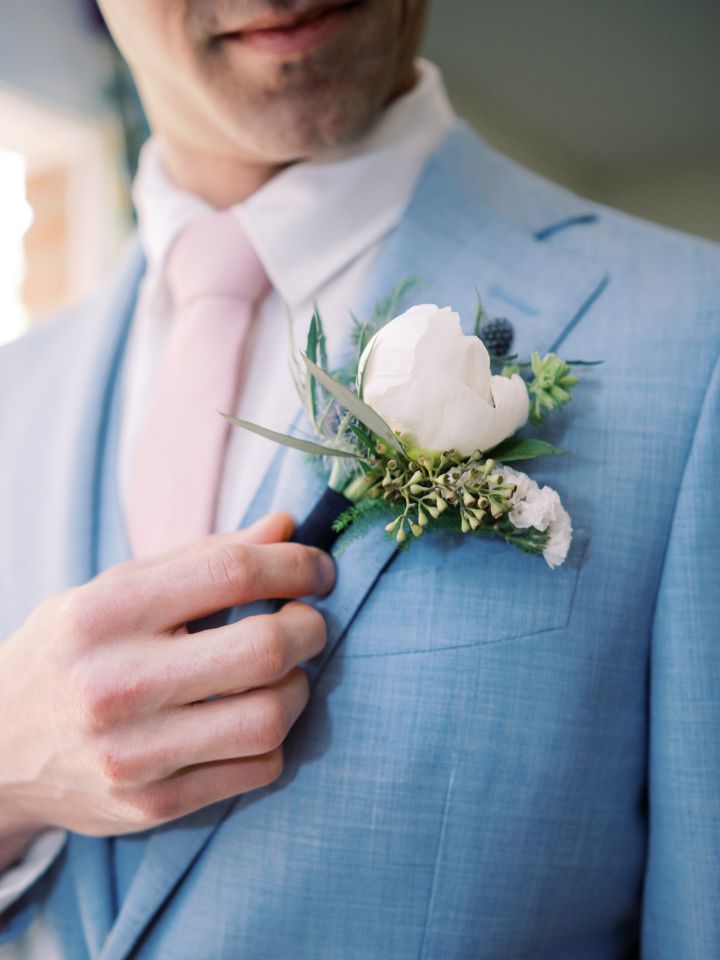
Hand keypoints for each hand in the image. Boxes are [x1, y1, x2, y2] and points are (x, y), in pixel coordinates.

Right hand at [0, 513, 333, 869]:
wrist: (0, 745)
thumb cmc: (73, 651)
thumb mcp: (117, 589)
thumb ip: (204, 557)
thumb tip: (288, 527)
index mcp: (105, 614)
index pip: (230, 572)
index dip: (294, 565)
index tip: (318, 569)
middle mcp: (115, 684)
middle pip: (264, 649)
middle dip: (310, 627)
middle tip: (306, 621)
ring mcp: (133, 754)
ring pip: (271, 717)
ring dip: (298, 687)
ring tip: (283, 673)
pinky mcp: (152, 804)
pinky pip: (258, 769)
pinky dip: (274, 738)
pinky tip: (251, 717)